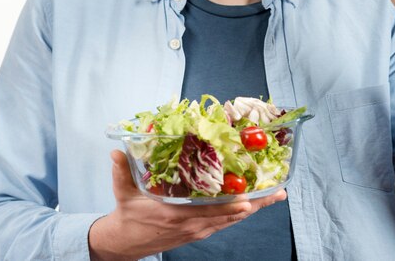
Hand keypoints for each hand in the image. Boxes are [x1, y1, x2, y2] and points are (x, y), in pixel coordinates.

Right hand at [89, 150, 286, 260]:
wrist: (125, 243)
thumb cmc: (128, 215)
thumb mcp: (123, 193)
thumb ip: (121, 172)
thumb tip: (116, 152)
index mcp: (175, 215)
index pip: (208, 212)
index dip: (229, 207)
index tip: (248, 199)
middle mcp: (191, 224)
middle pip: (230, 216)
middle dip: (256, 205)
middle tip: (278, 193)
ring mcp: (197, 230)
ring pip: (231, 220)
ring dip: (254, 209)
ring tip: (275, 196)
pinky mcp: (198, 232)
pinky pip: (225, 224)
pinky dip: (241, 214)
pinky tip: (255, 205)